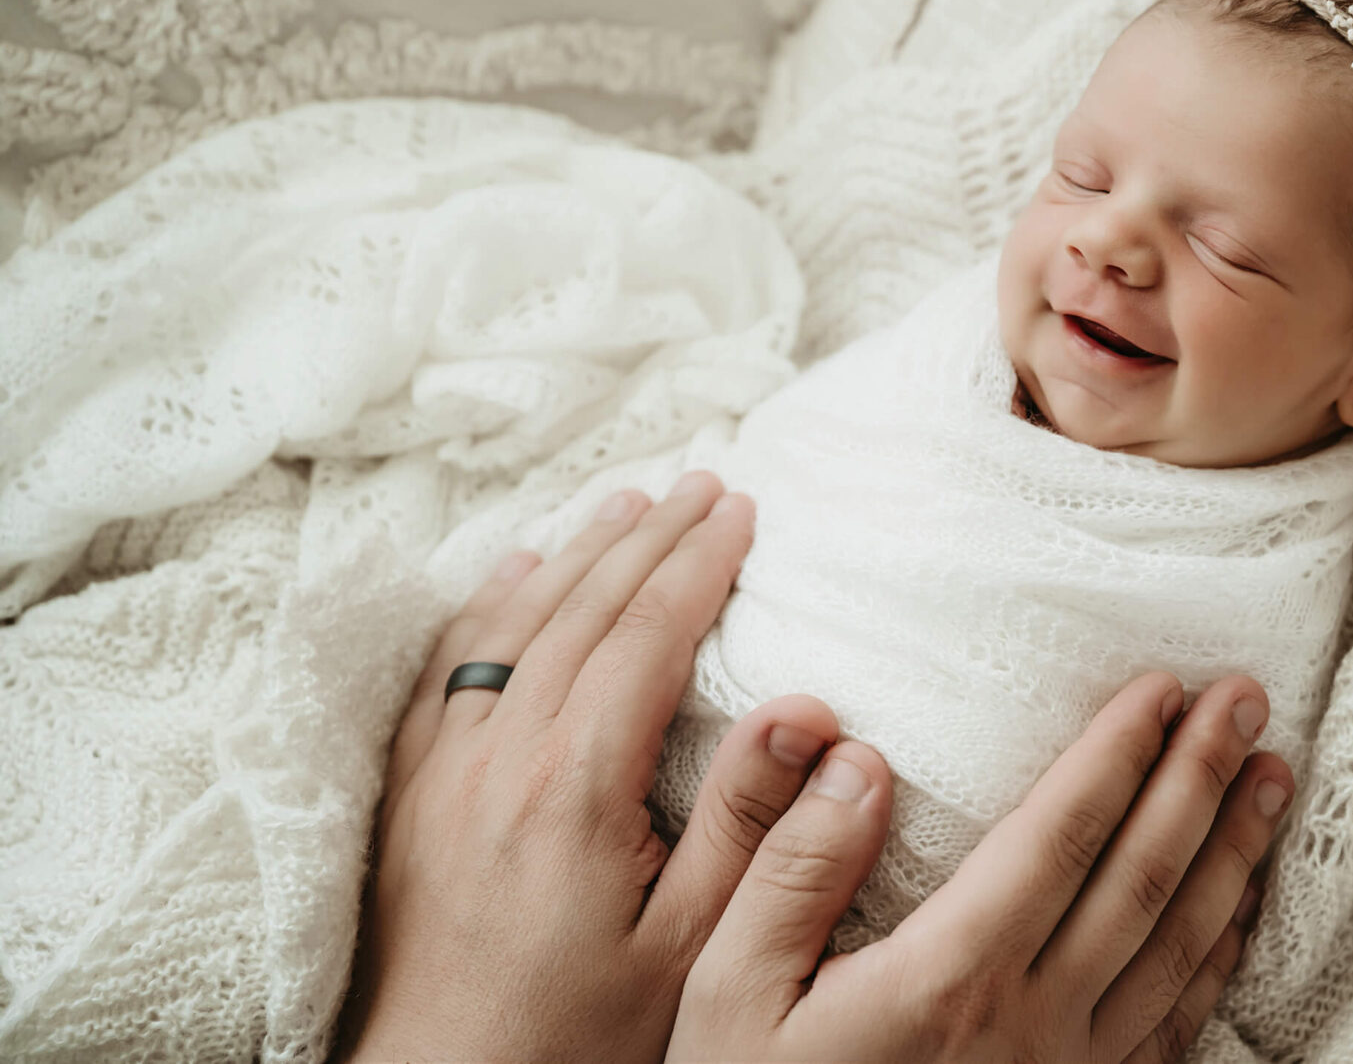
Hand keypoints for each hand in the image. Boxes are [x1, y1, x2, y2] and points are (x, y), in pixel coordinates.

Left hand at [337, 472, 842, 1063]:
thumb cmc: (580, 1033)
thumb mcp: (693, 948)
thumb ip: (748, 828)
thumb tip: (805, 714)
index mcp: (576, 786)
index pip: (646, 637)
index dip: (698, 563)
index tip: (741, 510)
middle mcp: (501, 758)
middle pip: (583, 610)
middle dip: (649, 536)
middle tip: (700, 480)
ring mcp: (445, 771)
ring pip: (514, 625)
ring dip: (576, 553)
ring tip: (626, 501)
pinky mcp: (411, 794)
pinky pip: (447, 670)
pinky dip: (489, 607)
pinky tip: (518, 572)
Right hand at [669, 672, 1295, 1063]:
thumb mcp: (727, 993)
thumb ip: (788, 873)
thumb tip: (857, 763)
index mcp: (947, 977)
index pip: (1059, 838)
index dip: (1117, 754)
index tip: (1161, 686)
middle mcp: (1028, 1022)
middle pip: (1141, 879)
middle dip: (1200, 778)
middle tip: (1246, 698)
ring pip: (1178, 948)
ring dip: (1232, 853)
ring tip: (1273, 777)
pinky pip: (1173, 1027)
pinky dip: (1218, 958)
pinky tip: (1239, 911)